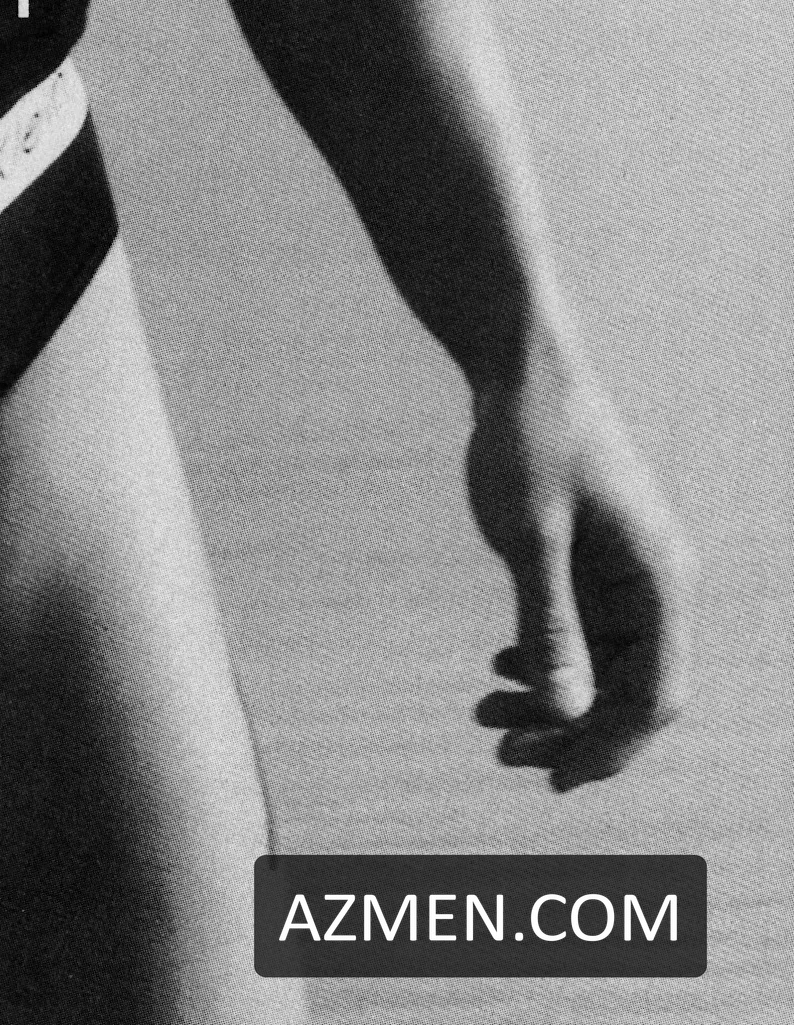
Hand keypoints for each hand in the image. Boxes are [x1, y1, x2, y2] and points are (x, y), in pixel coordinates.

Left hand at [464, 327, 693, 792]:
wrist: (517, 363)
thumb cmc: (529, 436)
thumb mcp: (531, 534)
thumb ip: (550, 623)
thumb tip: (566, 713)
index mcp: (658, 581)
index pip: (653, 696)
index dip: (608, 747)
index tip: (554, 779)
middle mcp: (652, 584)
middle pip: (627, 691)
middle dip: (570, 730)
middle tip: (502, 753)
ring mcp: (622, 573)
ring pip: (601, 665)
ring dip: (551, 698)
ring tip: (485, 714)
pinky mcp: (590, 560)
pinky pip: (582, 632)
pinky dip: (545, 657)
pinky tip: (502, 664)